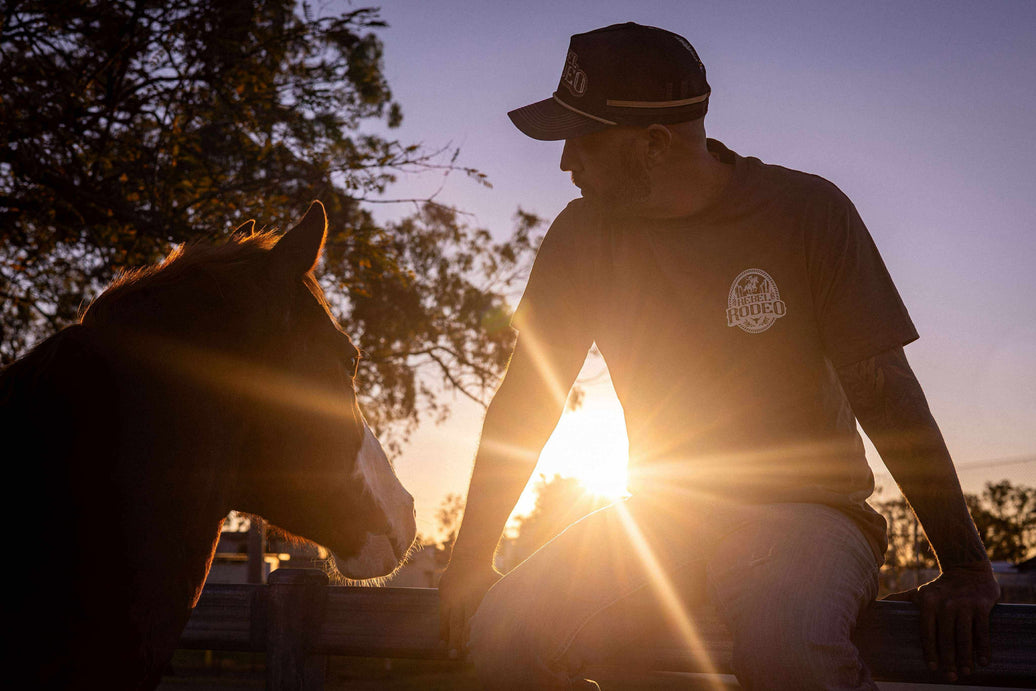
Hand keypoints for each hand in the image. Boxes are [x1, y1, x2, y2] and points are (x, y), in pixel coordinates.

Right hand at [438, 556, 501, 655]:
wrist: (470, 557)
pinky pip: (442, 616)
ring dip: (451, 638)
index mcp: (480, 598)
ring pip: (452, 623)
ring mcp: (453, 599)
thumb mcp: (498, 583)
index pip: (477, 622)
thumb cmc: (488, 573)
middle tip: (460, 658)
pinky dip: (442, 629)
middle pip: (463, 625)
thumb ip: (505, 596)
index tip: (476, 650)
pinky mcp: (444, 597)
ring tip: (451, 653)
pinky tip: (443, 641)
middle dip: (461, 642)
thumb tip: (525, 605)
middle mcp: (465, 600)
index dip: (476, 636)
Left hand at [883, 561, 999, 680]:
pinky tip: (984, 661)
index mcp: (928, 602)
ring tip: (966, 671)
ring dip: (966, 657)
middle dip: (948, 659)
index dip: (930, 651)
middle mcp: (945, 604)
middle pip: (946, 637)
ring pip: (964, 636)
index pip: (926, 631)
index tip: (932, 667)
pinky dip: (983, 647)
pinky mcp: (981, 605)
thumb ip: (901, 599)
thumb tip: (878, 605)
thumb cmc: (940, 587)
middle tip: (951, 676)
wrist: (966, 568)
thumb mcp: (920, 591)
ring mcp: (964, 604)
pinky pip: (982, 630)